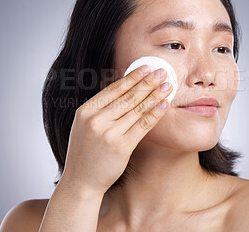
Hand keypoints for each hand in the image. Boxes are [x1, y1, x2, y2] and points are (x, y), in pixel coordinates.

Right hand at [60, 65, 172, 193]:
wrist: (81, 181)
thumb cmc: (86, 152)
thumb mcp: (85, 125)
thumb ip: (101, 109)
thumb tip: (126, 89)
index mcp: (85, 111)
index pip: (113, 89)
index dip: (132, 77)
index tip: (146, 67)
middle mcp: (96, 120)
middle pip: (128, 96)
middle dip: (148, 82)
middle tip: (162, 71)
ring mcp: (109, 133)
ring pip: (137, 109)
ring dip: (155, 95)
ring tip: (167, 85)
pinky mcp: (122, 147)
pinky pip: (142, 126)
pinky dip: (155, 114)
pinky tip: (164, 104)